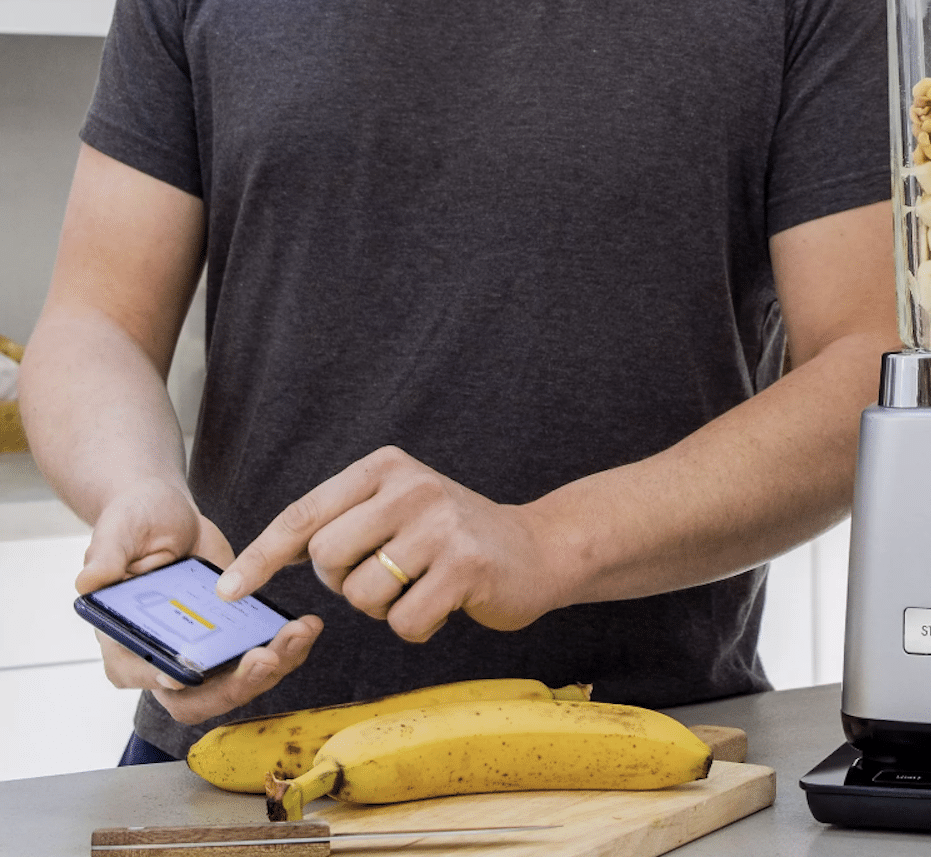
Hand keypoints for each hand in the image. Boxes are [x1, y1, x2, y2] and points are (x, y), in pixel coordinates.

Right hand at [78, 477, 322, 724]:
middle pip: (199, 697)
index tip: (200, 672)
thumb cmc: (134, 522)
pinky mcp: (229, 643)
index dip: (173, 681)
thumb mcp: (118, 531)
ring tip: (300, 633)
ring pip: (236, 683)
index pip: (146, 676)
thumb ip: (107, 556)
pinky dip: (286, 649)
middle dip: (238, 683)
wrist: (168, 515)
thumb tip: (88, 581)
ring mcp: (199, 657)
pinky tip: (305, 627)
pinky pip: (259, 660)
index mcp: (123, 643)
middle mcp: (160, 660)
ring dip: (274, 666)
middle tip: (269, 656)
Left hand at [217, 446, 565, 643]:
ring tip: (419, 587)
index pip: (305, 514)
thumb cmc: (453, 537)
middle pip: (325, 557)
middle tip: (385, 575)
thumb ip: (342, 521)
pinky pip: (404, 621)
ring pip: (363, 594)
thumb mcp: (398, 507)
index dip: (261, 556)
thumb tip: (264, 556)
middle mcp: (411, 487)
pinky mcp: (466, 567)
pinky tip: (445, 603)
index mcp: (386, 467)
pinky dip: (417, 626)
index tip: (229, 591)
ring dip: (384, 607)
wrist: (538, 549)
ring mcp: (441, 525)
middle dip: (344, 582)